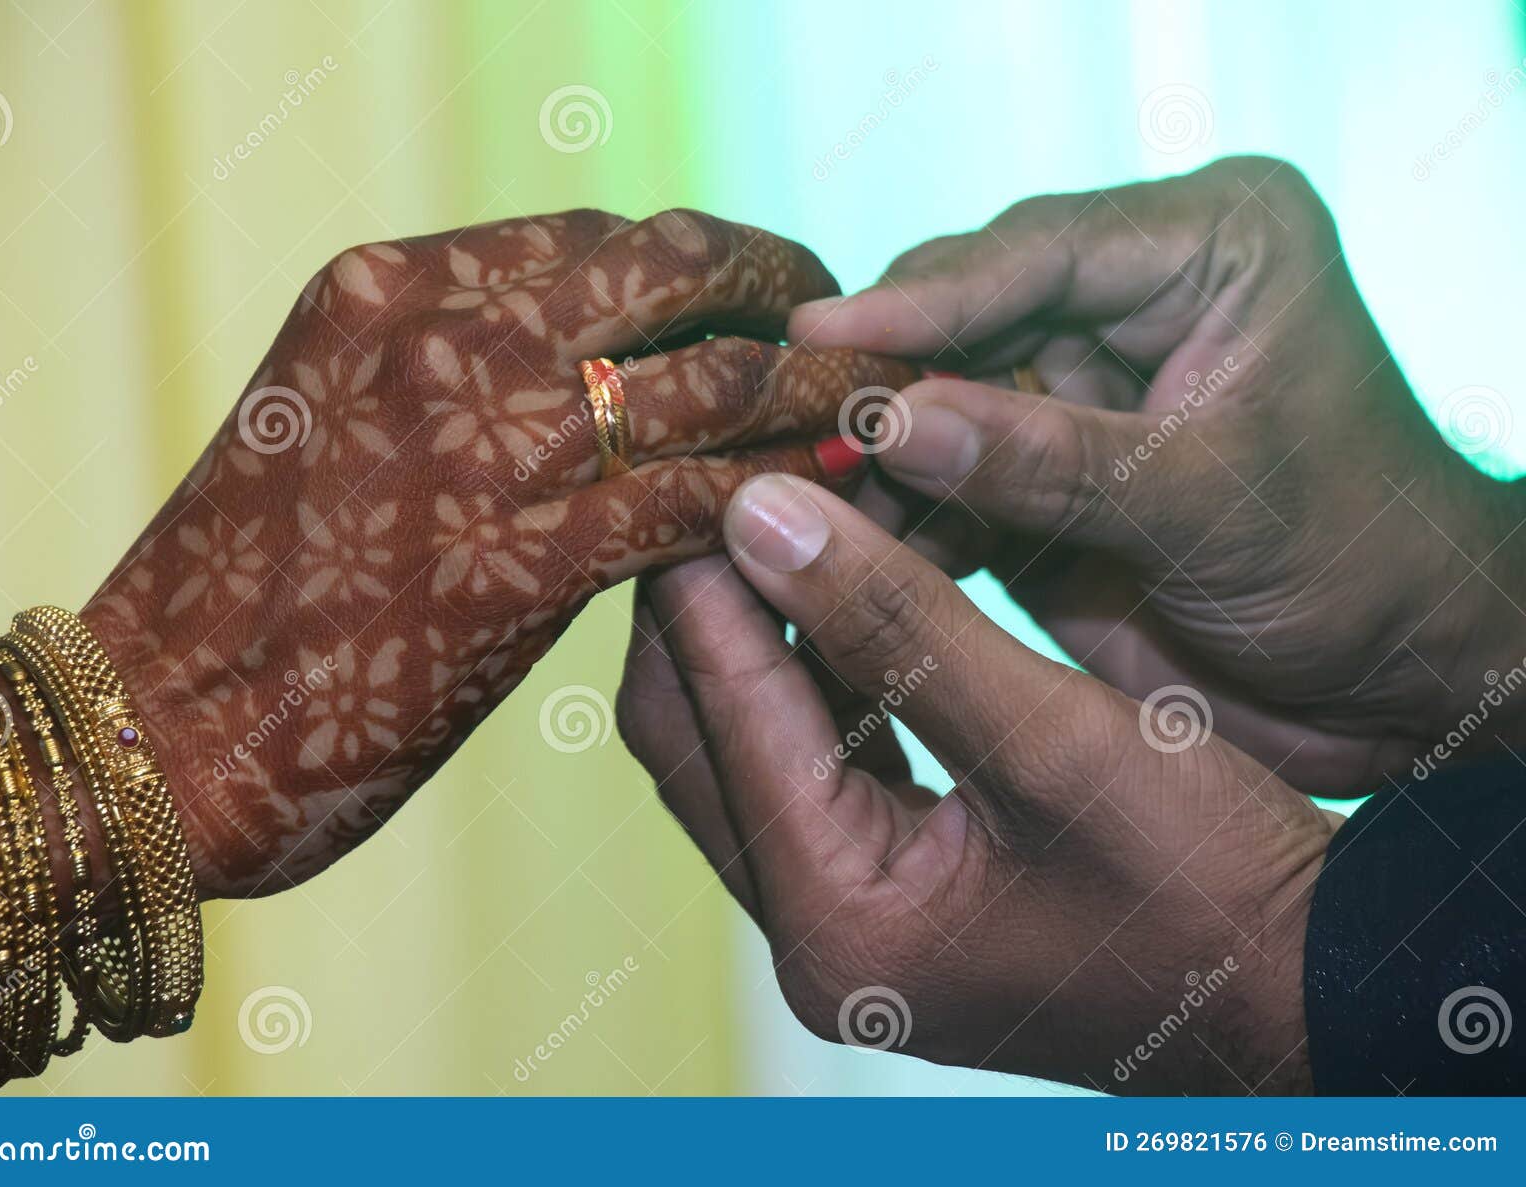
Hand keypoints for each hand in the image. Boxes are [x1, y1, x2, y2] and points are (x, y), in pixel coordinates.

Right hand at [81, 209, 911, 896]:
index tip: (782, 302)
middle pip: (680, 271)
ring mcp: (482, 440)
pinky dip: (787, 499)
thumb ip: (466, 384)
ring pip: (715, 378)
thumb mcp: (349, 432)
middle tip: (861, 345)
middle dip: (795, 299)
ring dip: (825, 398)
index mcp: (395, 288)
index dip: (721, 264)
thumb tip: (603, 379)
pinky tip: (843, 517)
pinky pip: (699, 498)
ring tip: (894, 422)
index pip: (608, 237)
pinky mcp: (520, 559)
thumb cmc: (257, 596)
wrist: (158, 730)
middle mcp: (442, 333)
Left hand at [617, 474, 1338, 1093]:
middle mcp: (812, 935)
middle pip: (694, 737)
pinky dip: (814, 678)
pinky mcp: (885, 893)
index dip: (706, 576)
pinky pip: (806, 765)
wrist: (1303, 988)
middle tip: (739, 481)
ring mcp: (844, 920)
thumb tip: (761, 516)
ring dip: (759, 635)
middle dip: (707, 607)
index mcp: (837, 918)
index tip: (712, 464)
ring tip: (792, 516)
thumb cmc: (1207, 883)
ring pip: (741, 745)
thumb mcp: (1054, 734)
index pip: (716, 713)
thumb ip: (897, 621)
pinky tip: (848, 591)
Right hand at [790, 156, 1525, 794]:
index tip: (815, 335)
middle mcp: (1133, 300)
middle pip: (966, 315)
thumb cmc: (1360, 564)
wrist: (1401, 677)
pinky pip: (948, 479)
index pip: (1036, 250)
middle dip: (880, 382)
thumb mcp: (1209, 502)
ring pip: (940, 401)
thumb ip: (1048, 461)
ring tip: (792, 500)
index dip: (921, 300)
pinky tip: (843, 550)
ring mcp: (1083, 388)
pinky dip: (902, 520)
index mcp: (1208, 247)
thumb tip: (890, 420)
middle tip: (778, 428)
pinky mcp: (1047, 472)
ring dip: (876, 461)